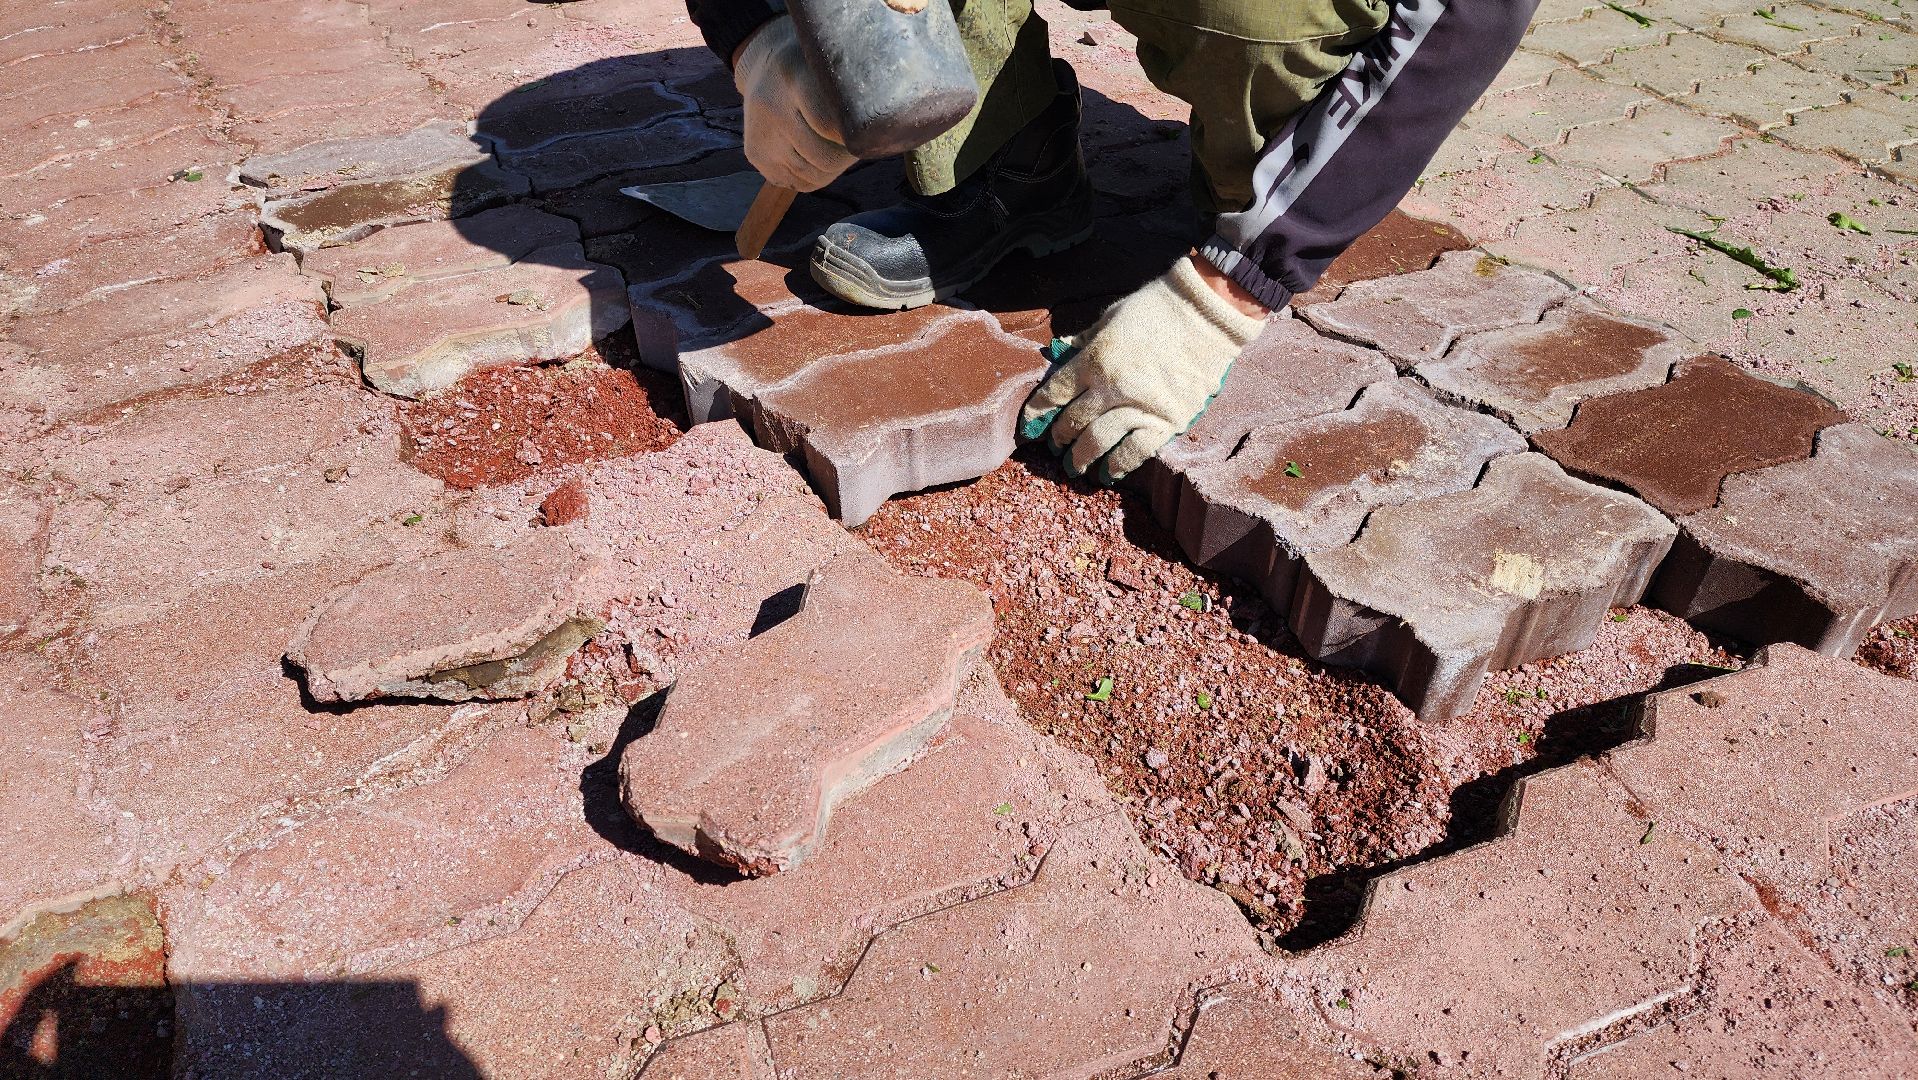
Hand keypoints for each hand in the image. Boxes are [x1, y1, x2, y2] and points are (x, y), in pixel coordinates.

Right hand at [734, 16, 856, 192]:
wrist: (762, 65)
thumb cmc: (811, 67)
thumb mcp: (828, 65)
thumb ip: (853, 89)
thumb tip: (891, 126)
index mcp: (794, 78)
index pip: (832, 126)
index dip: (855, 138)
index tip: (867, 132)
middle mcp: (773, 109)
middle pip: (825, 159)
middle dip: (847, 158)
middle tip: (856, 146)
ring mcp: (762, 136)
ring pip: (812, 177)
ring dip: (832, 170)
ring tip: (837, 150)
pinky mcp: (755, 155)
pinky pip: (797, 184)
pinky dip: (813, 176)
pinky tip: (814, 155)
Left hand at [1019, 255, 1267, 481]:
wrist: (1207, 312)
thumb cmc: (1156, 307)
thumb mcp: (1111, 316)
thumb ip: (1085, 340)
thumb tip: (1061, 350)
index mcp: (1094, 359)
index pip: (1055, 392)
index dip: (1039, 411)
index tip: (1030, 423)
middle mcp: (1112, 387)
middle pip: (1075, 420)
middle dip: (1060, 436)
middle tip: (1056, 445)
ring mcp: (1140, 406)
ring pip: (1100, 441)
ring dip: (1083, 456)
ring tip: (1076, 466)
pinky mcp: (1168, 420)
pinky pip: (1137, 450)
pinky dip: (1120, 464)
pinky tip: (1109, 471)